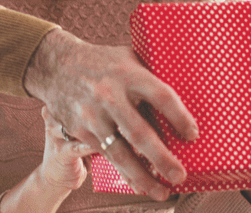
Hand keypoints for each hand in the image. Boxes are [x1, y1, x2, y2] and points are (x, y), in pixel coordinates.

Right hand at [24, 29, 198, 201]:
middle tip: (181, 176)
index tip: (193, 135)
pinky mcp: (81, 131)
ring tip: (163, 192)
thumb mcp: (129, 58)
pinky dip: (125, 173)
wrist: (56, 66)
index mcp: (129, 74)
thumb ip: (151, 76)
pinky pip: (107, 156)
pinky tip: (140, 184)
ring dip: (143, 177)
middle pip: (140, 133)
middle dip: (162, 158)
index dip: (180, 117)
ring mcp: (93, 116)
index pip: (161, 96)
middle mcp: (110, 96)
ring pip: (121, 153)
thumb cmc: (104, 63)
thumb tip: (188, 91)